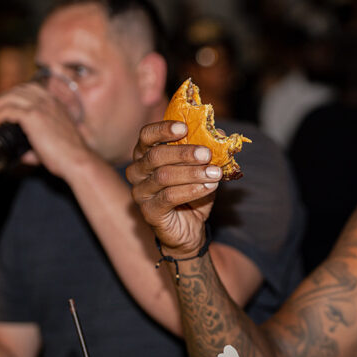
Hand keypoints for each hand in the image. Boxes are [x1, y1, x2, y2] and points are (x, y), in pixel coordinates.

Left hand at [0, 82, 88, 176]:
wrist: (76, 159)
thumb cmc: (68, 155)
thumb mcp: (54, 143)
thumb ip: (38, 147)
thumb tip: (25, 156)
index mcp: (56, 103)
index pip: (31, 89)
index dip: (15, 95)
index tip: (5, 107)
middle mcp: (49, 101)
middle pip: (18, 89)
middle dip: (3, 98)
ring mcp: (41, 107)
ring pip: (10, 97)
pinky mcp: (33, 116)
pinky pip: (8, 110)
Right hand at [127, 120, 221, 257]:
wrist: (189, 227)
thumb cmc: (192, 192)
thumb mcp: (202, 167)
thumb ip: (207, 150)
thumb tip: (219, 133)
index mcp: (146, 154)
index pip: (147, 135)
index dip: (163, 129)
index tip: (184, 128)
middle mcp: (137, 171)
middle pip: (155, 155)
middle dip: (184, 153)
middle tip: (207, 153)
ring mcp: (140, 192)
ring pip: (164, 176)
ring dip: (193, 173)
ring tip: (215, 173)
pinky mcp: (149, 211)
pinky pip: (168, 197)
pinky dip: (192, 190)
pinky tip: (209, 187)